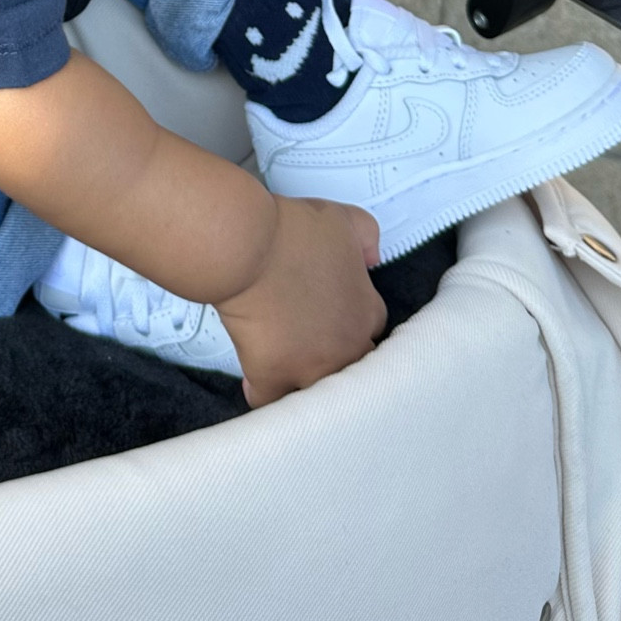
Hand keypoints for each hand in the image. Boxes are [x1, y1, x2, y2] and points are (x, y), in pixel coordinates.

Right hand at [217, 195, 384, 406]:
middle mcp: (346, 347)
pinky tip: (256, 380)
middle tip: (310, 343)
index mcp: (365, 311)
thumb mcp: (342, 219)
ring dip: (306, 384)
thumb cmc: (290, 229)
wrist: (247, 247)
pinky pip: (272, 400)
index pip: (372, 328)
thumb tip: (372, 260)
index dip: (350, 319)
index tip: (332, 312)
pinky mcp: (274, 377)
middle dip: (335, 358)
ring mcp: (311, 367)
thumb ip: (367, 237)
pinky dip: (264, 393)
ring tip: (289, 369)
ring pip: (318, 392)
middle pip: (353, 368)